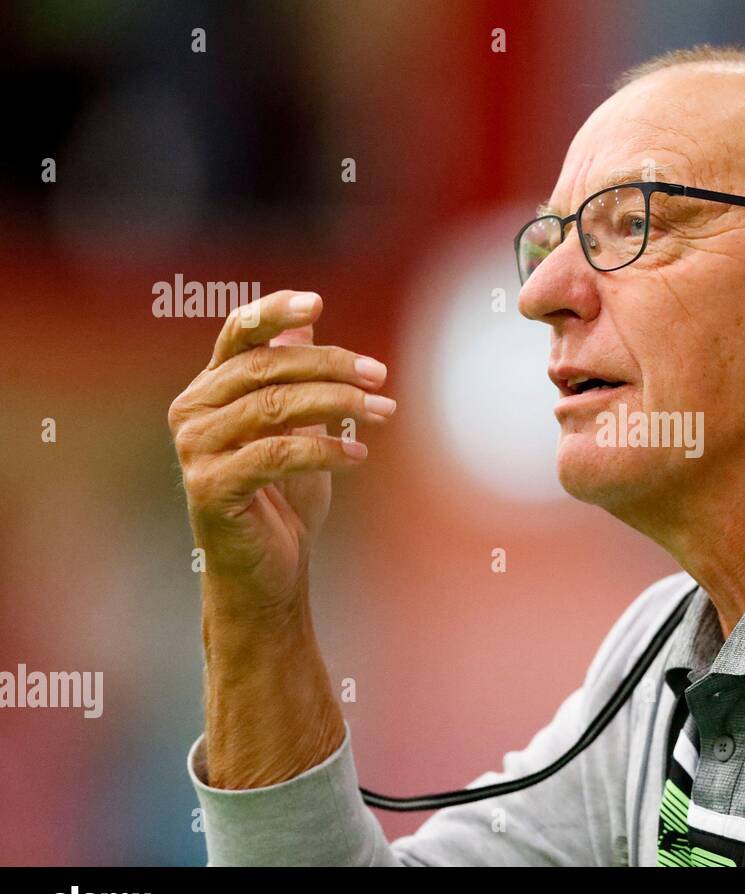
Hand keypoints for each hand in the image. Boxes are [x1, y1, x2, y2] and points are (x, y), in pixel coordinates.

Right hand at [168, 290, 395, 617]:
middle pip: (266, 369)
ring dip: (337, 404)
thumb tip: (308, 320)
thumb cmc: (285, 498)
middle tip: (381, 375)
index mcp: (209, 390)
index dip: (274, 313)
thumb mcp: (298, 429)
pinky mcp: (211, 488)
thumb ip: (296, 377)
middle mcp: (192, 413)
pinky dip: (323, 450)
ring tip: (384, 411)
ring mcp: (195, 451)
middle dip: (331, 366)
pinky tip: (359, 454)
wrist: (269, 573)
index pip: (237, 335)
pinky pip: (274, 454)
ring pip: (272, 407)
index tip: (317, 301)